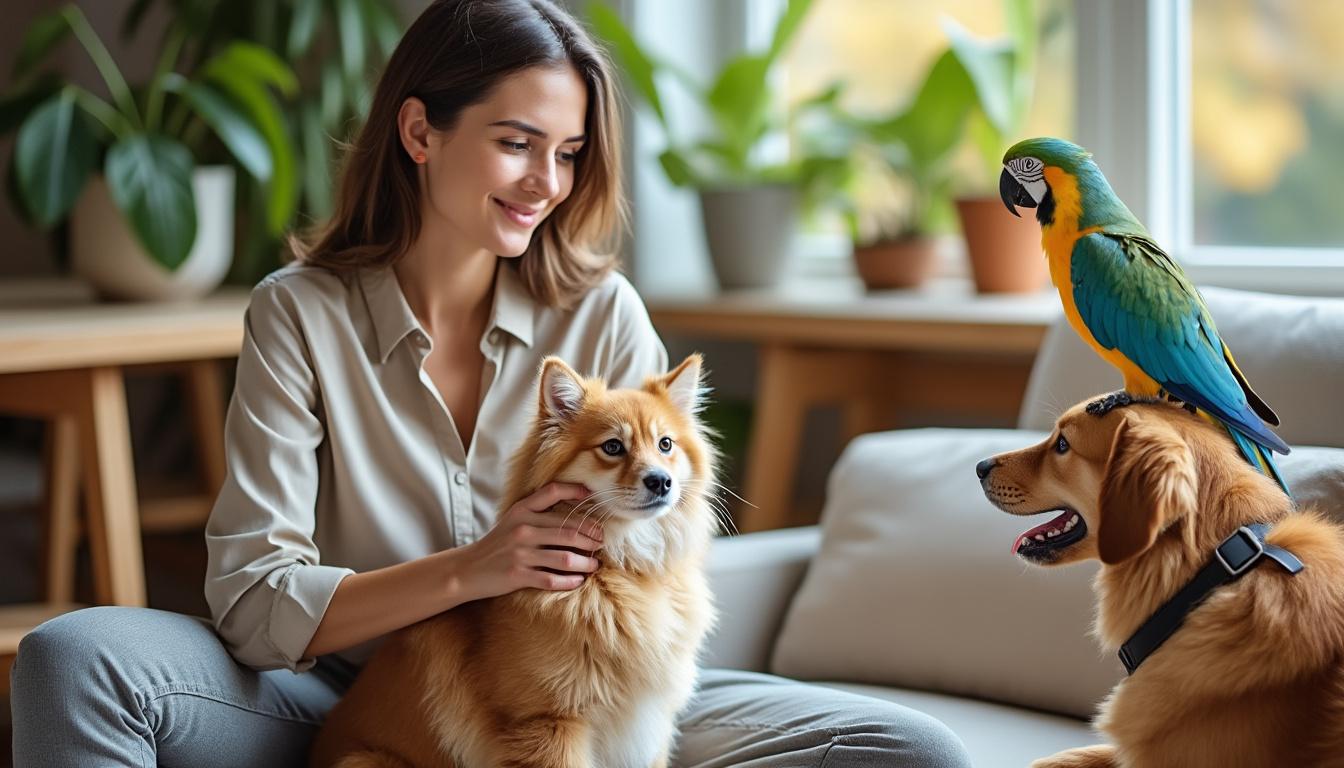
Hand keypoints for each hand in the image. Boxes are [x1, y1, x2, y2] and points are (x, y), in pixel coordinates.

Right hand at [451, 482, 603, 601]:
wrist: (467, 569)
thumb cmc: (497, 544)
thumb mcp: (512, 521)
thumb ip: (537, 514)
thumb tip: (574, 515)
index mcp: (521, 510)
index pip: (552, 492)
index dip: (574, 491)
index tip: (591, 495)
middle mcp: (522, 529)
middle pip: (568, 530)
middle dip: (591, 537)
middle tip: (601, 541)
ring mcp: (520, 553)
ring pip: (564, 557)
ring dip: (585, 562)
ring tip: (595, 564)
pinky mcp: (518, 575)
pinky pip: (552, 579)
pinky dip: (570, 580)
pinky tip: (579, 580)